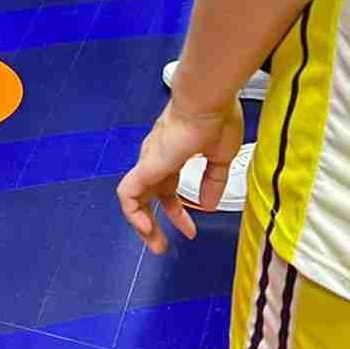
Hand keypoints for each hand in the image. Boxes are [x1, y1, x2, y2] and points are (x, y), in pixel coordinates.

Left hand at [116, 98, 244, 255]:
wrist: (206, 102)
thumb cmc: (215, 120)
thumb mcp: (221, 158)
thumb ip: (213, 182)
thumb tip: (209, 204)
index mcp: (175, 154)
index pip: (169, 189)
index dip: (178, 212)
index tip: (191, 230)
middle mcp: (157, 158)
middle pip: (150, 196)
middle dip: (155, 223)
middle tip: (161, 246)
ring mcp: (150, 162)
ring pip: (135, 198)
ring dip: (141, 224)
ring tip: (153, 244)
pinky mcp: (146, 166)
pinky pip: (128, 195)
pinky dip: (133, 214)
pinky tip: (145, 229)